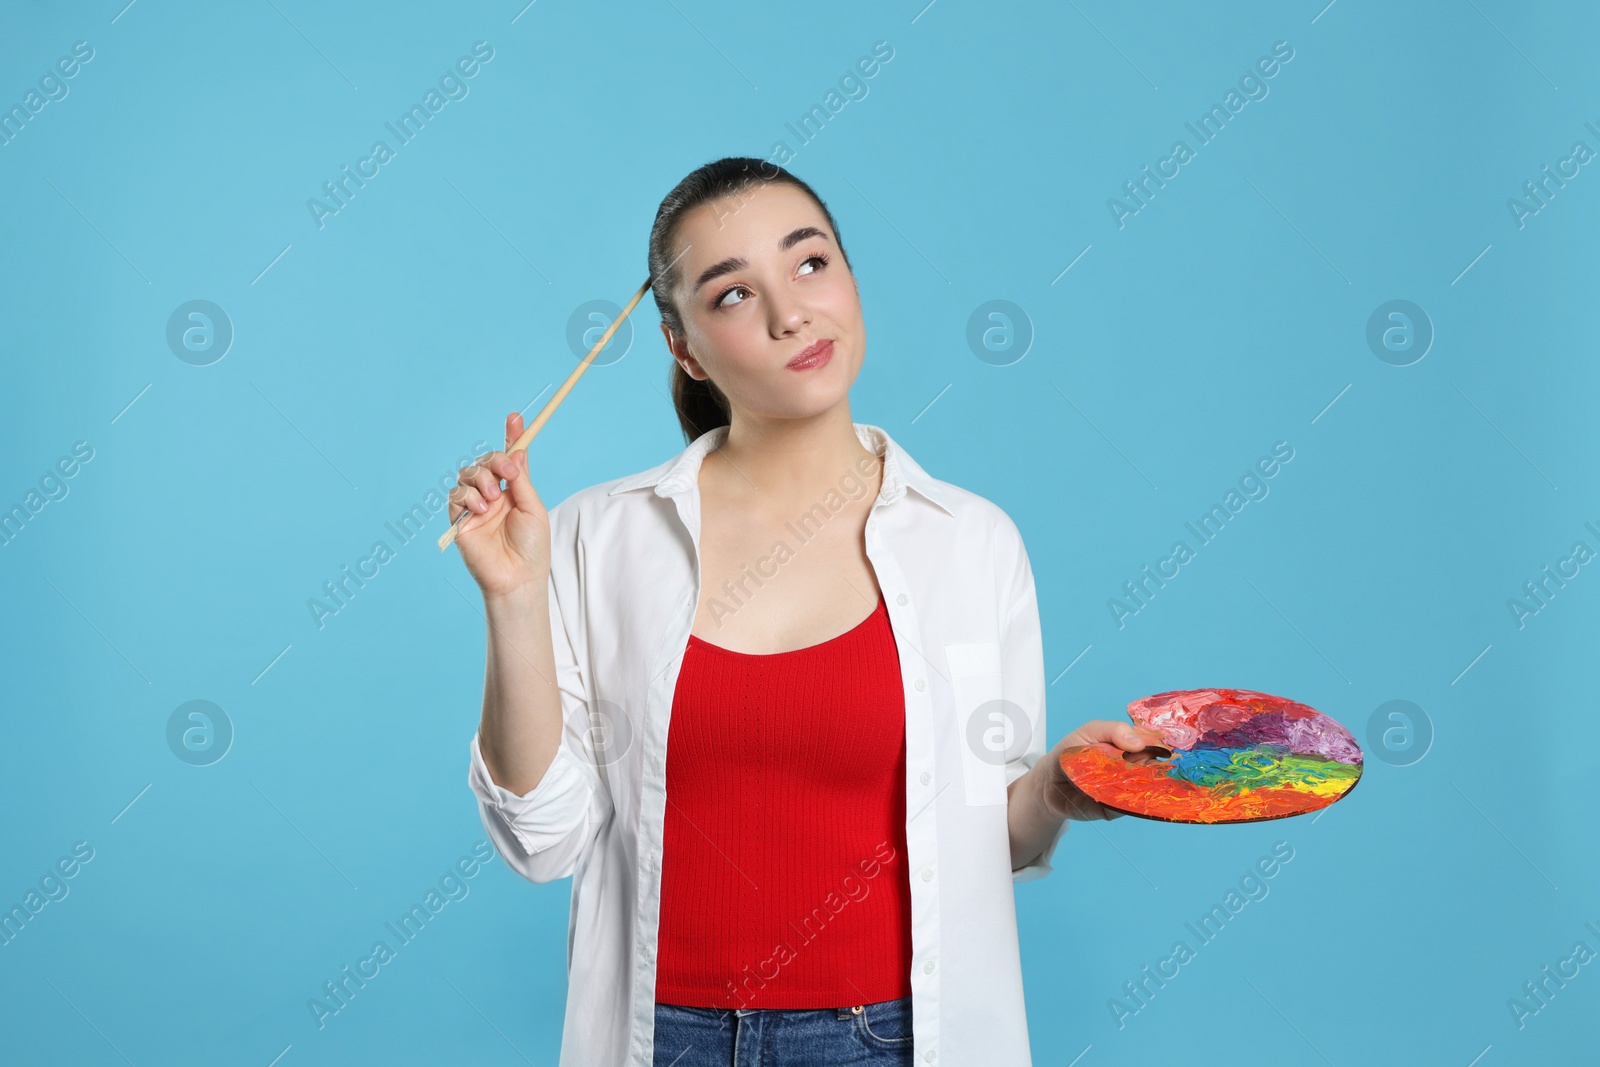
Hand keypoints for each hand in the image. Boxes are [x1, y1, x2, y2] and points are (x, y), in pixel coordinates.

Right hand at [448, 411, 550, 599]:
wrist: (518, 577)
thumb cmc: (531, 548)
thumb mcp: (533, 507)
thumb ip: (521, 480)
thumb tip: (517, 451)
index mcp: (514, 490)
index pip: (510, 458)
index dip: (511, 437)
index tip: (515, 417)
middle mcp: (494, 495)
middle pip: (485, 462)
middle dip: (495, 460)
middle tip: (507, 473)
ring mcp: (476, 507)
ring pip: (467, 474)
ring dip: (481, 479)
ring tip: (493, 498)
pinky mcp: (460, 520)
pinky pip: (456, 495)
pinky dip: (468, 496)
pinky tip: (482, 510)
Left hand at [1040, 720, 1167, 821]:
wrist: (1048, 782)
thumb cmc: (1070, 753)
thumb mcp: (1088, 732)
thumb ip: (1112, 730)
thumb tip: (1139, 742)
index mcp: (1130, 747)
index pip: (1154, 745)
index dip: (1161, 745)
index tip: (1163, 746)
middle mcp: (1134, 769)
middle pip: (1157, 769)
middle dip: (1158, 766)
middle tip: (1150, 762)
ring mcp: (1128, 790)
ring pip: (1148, 789)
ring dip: (1149, 785)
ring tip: (1138, 777)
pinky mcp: (1118, 808)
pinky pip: (1131, 807)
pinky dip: (1132, 801)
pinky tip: (1129, 793)